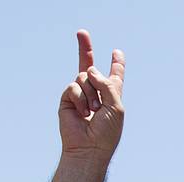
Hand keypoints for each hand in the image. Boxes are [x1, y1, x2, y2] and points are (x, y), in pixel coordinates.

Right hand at [58, 30, 125, 163]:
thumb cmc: (106, 132)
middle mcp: (95, 92)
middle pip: (88, 65)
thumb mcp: (116, 106)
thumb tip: (89, 70)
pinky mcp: (67, 99)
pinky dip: (80, 98)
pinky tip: (82, 113)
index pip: (113, 76)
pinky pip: (73, 87)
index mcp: (111, 95)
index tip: (117, 53)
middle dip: (84, 48)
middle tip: (81, 32)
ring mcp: (80, 95)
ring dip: (91, 94)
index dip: (116, 65)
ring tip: (92, 112)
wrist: (88, 148)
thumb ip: (108, 84)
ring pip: (84, 77)